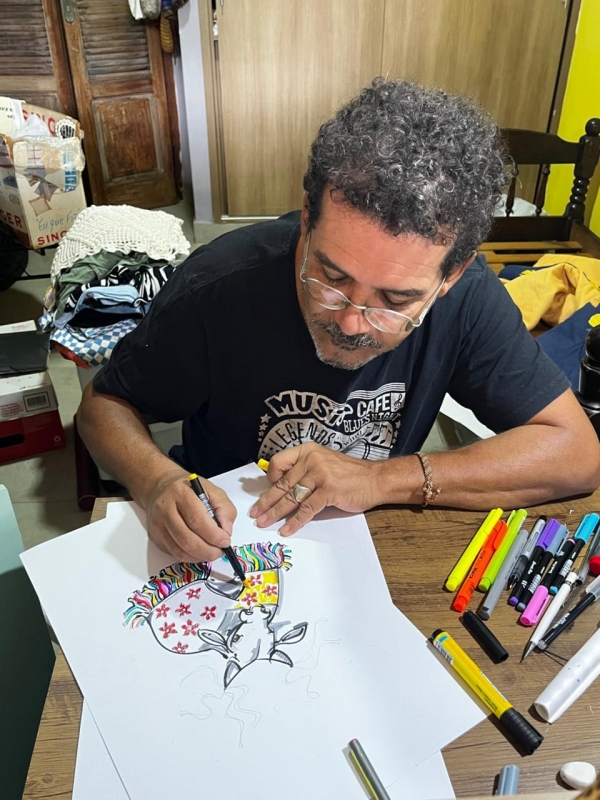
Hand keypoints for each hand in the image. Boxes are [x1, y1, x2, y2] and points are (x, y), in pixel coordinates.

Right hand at [144, 468, 236, 561]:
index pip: (196, 519)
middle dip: (208, 550)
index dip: (213, 535)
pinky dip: (190, 557)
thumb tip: (226, 531)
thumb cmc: (190, 490)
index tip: (225, 541)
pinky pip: (174, 553)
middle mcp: (165, 509)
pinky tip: (200, 552)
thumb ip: (224, 508)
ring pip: (179, 550)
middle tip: (220, 551)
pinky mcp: (155, 537)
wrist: (161, 488)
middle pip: (186, 539)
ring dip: (200, 556)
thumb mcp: (212, 490)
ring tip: (212, 552)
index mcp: (180, 493)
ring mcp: (158, 525)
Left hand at [249, 443, 381, 534]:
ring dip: (276, 513)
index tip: (267, 490)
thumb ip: (305, 471)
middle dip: (266, 501)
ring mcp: (320, 475)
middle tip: (255, 513)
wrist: (375, 479)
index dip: (270, 477)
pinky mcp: (328, 491)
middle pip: (283, 483)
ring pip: (291, 497)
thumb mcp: (324, 462)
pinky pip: (306, 509)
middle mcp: (312, 460)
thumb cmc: (350, 474)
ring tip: (264, 522)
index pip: (279, 462)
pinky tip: (286, 529)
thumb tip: (282, 488)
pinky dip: (295, 522)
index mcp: (308, 451)